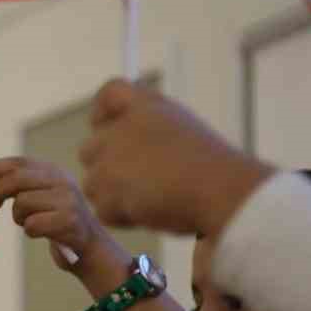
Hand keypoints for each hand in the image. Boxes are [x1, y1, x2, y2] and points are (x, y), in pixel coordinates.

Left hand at [0, 157, 122, 272]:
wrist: (89, 247)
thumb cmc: (57, 222)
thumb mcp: (42, 196)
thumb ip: (21, 185)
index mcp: (55, 172)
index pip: (19, 162)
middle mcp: (63, 181)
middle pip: (16, 179)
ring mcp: (67, 200)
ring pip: (22, 203)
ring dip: (18, 218)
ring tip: (29, 223)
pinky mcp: (68, 221)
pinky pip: (31, 225)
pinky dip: (30, 232)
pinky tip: (41, 234)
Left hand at [79, 79, 272, 238]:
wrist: (220, 192)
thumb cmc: (211, 167)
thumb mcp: (183, 129)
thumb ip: (149, 127)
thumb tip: (124, 142)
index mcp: (145, 106)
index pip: (110, 92)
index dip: (102, 112)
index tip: (104, 127)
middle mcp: (121, 129)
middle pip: (90, 148)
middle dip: (106, 168)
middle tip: (139, 183)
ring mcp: (110, 161)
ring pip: (92, 184)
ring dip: (114, 196)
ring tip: (150, 199)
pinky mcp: (108, 193)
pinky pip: (103, 211)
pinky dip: (123, 218)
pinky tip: (150, 213)